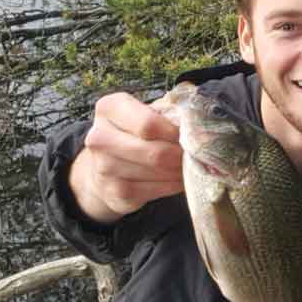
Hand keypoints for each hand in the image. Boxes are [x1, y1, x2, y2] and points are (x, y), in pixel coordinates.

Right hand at [69, 91, 183, 221]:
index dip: (176, 133)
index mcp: (109, 108)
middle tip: (196, 155)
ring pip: (158, 172)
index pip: (149, 124)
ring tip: (187, 164)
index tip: (189, 136)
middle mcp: (99, 137)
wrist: (103, 166)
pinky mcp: (116, 192)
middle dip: (181, 155)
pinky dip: (174, 184)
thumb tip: (203, 131)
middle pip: (155, 152)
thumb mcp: (146, 113)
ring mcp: (105, 167)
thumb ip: (170, 115)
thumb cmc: (133, 133)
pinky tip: (177, 178)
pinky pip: (157, 189)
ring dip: (180, 170)